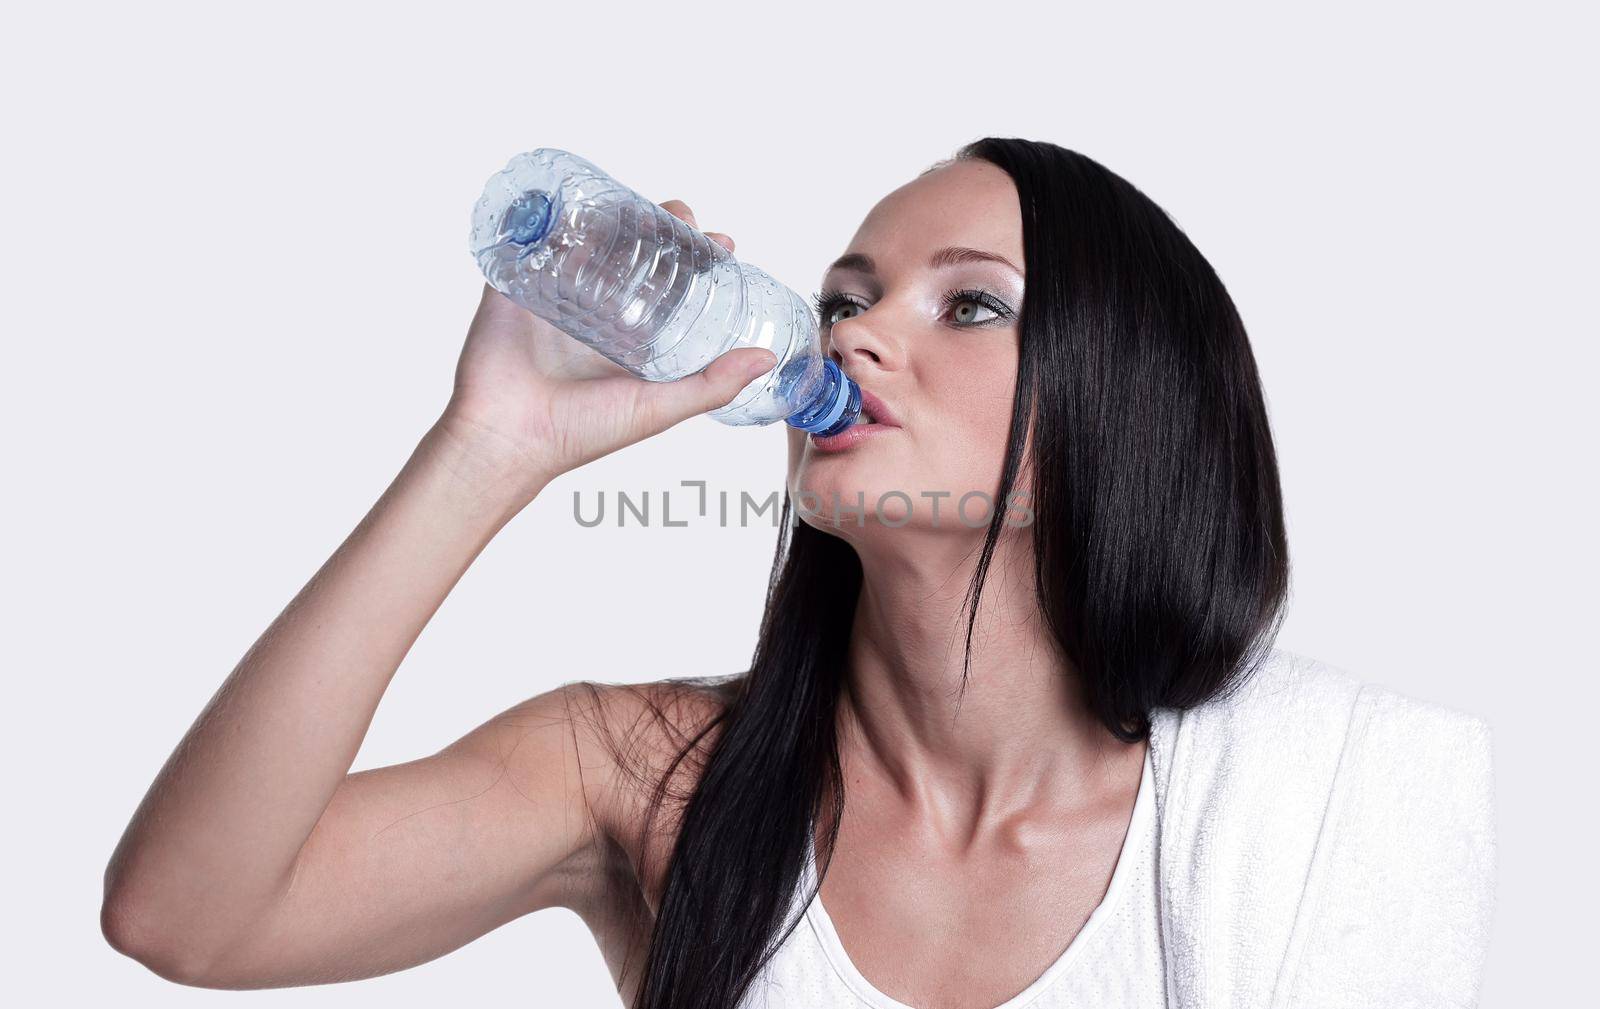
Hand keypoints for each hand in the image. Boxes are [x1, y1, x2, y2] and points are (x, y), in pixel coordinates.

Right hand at [437, 200, 776, 489]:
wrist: (506, 438)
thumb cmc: (581, 432)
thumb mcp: (658, 409)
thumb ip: (711, 385)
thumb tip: (767, 358)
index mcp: (630, 340)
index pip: (673, 286)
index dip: (698, 261)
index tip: (723, 243)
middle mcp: (596, 314)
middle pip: (635, 254)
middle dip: (662, 228)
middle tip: (684, 216)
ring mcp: (556, 294)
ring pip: (590, 240)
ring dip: (616, 214)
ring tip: (644, 203)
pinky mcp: (515, 283)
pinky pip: (533, 239)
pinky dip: (552, 214)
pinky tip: (579, 198)